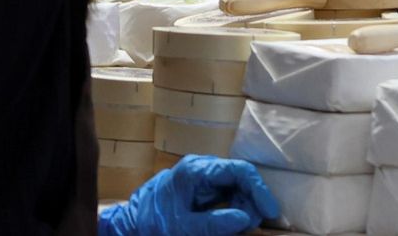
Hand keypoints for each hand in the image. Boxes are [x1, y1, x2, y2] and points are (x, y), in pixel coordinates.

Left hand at [98, 155, 279, 235]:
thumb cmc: (152, 223)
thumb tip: (247, 218)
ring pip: (235, 187)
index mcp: (196, 171)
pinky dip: (233, 209)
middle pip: (239, 178)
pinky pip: (225, 196)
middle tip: (256, 223)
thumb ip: (215, 223)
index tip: (270, 211)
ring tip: (244, 225)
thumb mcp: (183, 228)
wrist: (127, 225)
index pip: (238, 171)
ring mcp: (201, 179)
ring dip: (244, 206)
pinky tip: (234, 223)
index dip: (259, 189)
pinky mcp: (199, 191)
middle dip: (252, 200)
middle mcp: (201, 169)